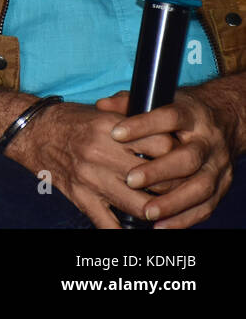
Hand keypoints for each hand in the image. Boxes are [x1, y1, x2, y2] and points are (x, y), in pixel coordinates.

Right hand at [6, 99, 175, 228]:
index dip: (177, 154)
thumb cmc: (71, 121)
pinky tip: (138, 230)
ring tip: (163, 206)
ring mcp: (90, 178)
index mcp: (110, 129)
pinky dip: (125, 232)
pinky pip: (108, 224)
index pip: (162, 146)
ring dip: (156, 209)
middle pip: (157, 179)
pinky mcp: (80, 197)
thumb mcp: (104, 113)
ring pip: (140, 205)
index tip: (182, 158)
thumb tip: (170, 141)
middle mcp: (101, 153)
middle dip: (173, 186)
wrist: (32, 131)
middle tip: (180, 186)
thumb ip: (135, 126)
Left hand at [99, 89, 234, 227]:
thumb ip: (130, 103)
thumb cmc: (181, 114)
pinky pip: (206, 207)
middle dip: (158, 171)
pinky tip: (161, 225)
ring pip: (199, 187)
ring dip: (172, 202)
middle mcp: (207, 141)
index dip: (142, 125)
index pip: (168, 117)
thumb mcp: (160, 101)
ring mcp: (217, 166)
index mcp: (191, 115)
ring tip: (146, 211)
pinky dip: (184, 218)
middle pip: (187, 158)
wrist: (224, 121)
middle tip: (130, 180)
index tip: (115, 133)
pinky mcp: (222, 186)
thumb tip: (102, 105)